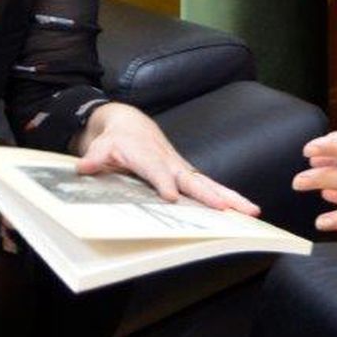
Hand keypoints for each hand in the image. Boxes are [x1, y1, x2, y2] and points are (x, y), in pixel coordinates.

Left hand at [75, 103, 259, 215]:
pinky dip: (228, 199)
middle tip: (228, 208)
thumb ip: (95, 157)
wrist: (132, 125)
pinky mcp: (188, 176)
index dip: (163, 182)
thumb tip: (85, 166)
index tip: (172, 197)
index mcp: (147, 156)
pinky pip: (209, 187)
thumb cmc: (117, 140)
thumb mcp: (101, 147)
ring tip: (251, 210)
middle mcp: (170, 163)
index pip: (156, 171)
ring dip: (230, 198)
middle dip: (211, 194)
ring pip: (208, 184)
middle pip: (193, 180)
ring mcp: (182, 170)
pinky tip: (245, 210)